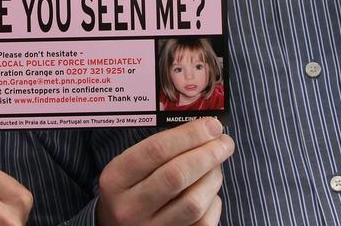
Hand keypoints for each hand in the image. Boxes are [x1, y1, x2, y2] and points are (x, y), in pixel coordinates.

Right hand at [97, 118, 232, 225]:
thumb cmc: (130, 188)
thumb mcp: (128, 167)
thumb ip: (158, 150)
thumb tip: (203, 130)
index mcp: (115, 179)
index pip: (156, 150)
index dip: (189, 135)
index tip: (211, 126)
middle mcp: (129, 207)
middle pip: (176, 176)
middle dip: (207, 154)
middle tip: (225, 142)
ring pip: (193, 203)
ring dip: (212, 178)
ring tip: (216, 165)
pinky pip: (202, 223)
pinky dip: (213, 202)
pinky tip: (209, 192)